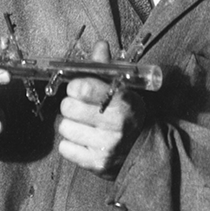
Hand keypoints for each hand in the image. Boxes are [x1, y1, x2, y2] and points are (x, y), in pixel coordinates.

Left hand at [56, 40, 145, 177]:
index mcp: (124, 101)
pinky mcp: (97, 164)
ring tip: (87, 128)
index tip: (81, 90)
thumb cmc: (128, 114)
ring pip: (64, 128)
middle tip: (84, 110)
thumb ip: (106, 68)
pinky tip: (85, 142)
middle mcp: (117, 124)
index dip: (77, 87)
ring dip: (71, 127)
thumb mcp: (123, 89)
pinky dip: (71, 145)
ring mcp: (107, 146)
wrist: (145, 150)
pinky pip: (65, 148)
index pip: (82, 87)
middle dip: (72, 107)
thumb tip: (100, 46)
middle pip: (68, 108)